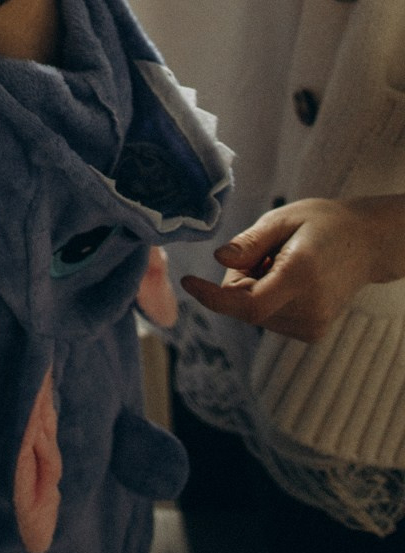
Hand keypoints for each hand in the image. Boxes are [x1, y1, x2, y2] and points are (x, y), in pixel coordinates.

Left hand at [181, 195, 404, 342]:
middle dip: (237, 280)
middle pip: (246, 306)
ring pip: (255, 313)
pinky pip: (269, 318)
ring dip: (252, 288)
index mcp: (301, 275)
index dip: (213, 297)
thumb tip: (218, 259)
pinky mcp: (312, 333)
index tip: (188, 281)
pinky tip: (287, 278)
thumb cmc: (321, 223)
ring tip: (281, 263)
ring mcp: (313, 326)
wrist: (365, 244)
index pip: (249, 303)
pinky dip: (266, 297)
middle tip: (261, 251)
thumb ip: (249, 241)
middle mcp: (309, 309)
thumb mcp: (282, 218)